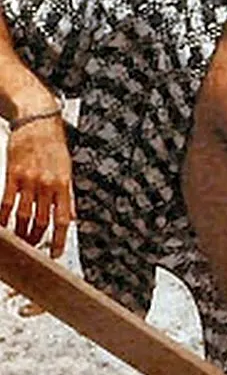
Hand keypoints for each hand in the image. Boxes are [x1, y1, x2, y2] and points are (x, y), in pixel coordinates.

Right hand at [0, 116, 74, 257]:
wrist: (38, 121)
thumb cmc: (54, 145)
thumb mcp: (67, 169)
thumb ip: (67, 194)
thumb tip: (71, 217)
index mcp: (63, 184)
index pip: (63, 219)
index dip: (59, 239)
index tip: (55, 254)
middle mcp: (47, 184)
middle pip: (42, 221)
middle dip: (37, 238)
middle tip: (34, 249)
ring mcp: (29, 180)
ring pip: (23, 215)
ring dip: (21, 232)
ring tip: (20, 241)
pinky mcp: (12, 174)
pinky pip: (6, 202)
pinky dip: (3, 217)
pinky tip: (2, 226)